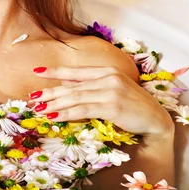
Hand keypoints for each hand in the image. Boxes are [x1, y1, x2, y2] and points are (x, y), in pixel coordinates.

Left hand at [31, 66, 173, 137]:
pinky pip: (83, 109)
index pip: (76, 71)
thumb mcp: (113, 90)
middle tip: (33, 98)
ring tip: (40, 109)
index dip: (55, 71)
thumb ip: (92, 87)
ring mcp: (110, 90)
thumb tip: (67, 87)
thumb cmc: (133, 106)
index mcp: (107, 71)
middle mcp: (108, 77)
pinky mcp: (112, 105)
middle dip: (50, 92)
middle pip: (72, 85)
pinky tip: (55, 116)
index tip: (38, 71)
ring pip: (76, 97)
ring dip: (55, 104)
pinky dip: (67, 113)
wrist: (155, 119)